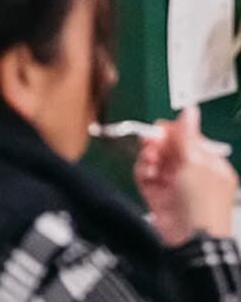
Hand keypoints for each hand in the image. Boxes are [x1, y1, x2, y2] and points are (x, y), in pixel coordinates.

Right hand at [136, 107, 237, 246]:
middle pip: (169, 149)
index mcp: (209, 165)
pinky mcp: (158, 197)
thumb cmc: (202, 202)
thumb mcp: (196, 162)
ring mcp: (173, 186)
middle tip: (149, 141)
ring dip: (149, 156)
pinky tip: (146, 170)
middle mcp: (191, 174)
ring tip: (149, 159)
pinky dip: (142, 170)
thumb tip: (189, 110)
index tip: (161, 129)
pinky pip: (145, 176)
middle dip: (157, 143)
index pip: (188, 140)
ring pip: (155, 160)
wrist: (192, 241)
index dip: (173, 133)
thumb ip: (187, 135)